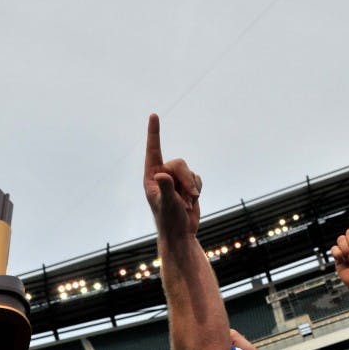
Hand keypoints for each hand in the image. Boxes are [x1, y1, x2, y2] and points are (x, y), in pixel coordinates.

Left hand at [144, 114, 201, 242]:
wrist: (181, 234)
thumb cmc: (169, 220)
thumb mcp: (167, 205)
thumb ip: (166, 189)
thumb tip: (162, 176)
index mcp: (151, 177)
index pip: (153, 150)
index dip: (154, 133)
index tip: (154, 115)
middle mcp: (162, 175)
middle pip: (179, 163)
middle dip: (186, 179)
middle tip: (190, 197)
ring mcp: (175, 180)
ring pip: (189, 171)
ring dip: (192, 187)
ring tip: (188, 203)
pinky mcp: (187, 185)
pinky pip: (196, 178)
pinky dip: (197, 189)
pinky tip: (192, 201)